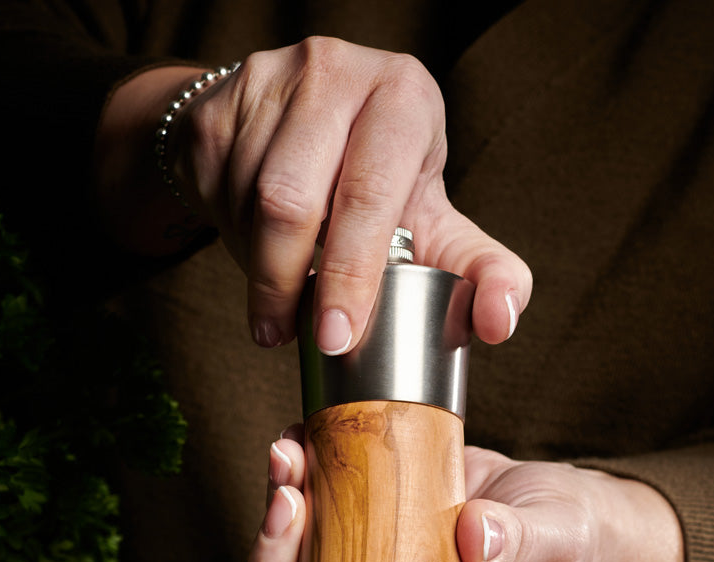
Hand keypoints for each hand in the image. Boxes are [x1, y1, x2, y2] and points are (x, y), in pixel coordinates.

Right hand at [94, 39, 530, 353]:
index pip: (370, 191)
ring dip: (258, 269)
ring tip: (276, 302)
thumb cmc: (385, 195)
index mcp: (404, 95)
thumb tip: (499, 322)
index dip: (352, 274)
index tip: (338, 338)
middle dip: (288, 283)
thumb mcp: (439, 228)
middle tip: (288, 337)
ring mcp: (269, 79)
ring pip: (247, 202)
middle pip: (292, 199)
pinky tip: (254, 253)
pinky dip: (232, 241)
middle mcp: (337, 70)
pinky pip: (215, 193)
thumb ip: (483, 274)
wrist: (302, 141)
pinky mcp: (218, 103)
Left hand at [248, 439, 684, 561]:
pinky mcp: (364, 523)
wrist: (559, 506)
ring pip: (294, 560)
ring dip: (278, 511)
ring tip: (289, 456)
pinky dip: (299, 475)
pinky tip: (300, 437)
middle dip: (275, 561)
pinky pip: (315, 509)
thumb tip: (476, 537)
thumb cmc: (563, 546)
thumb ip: (521, 546)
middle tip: (289, 504)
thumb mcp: (553, 547)